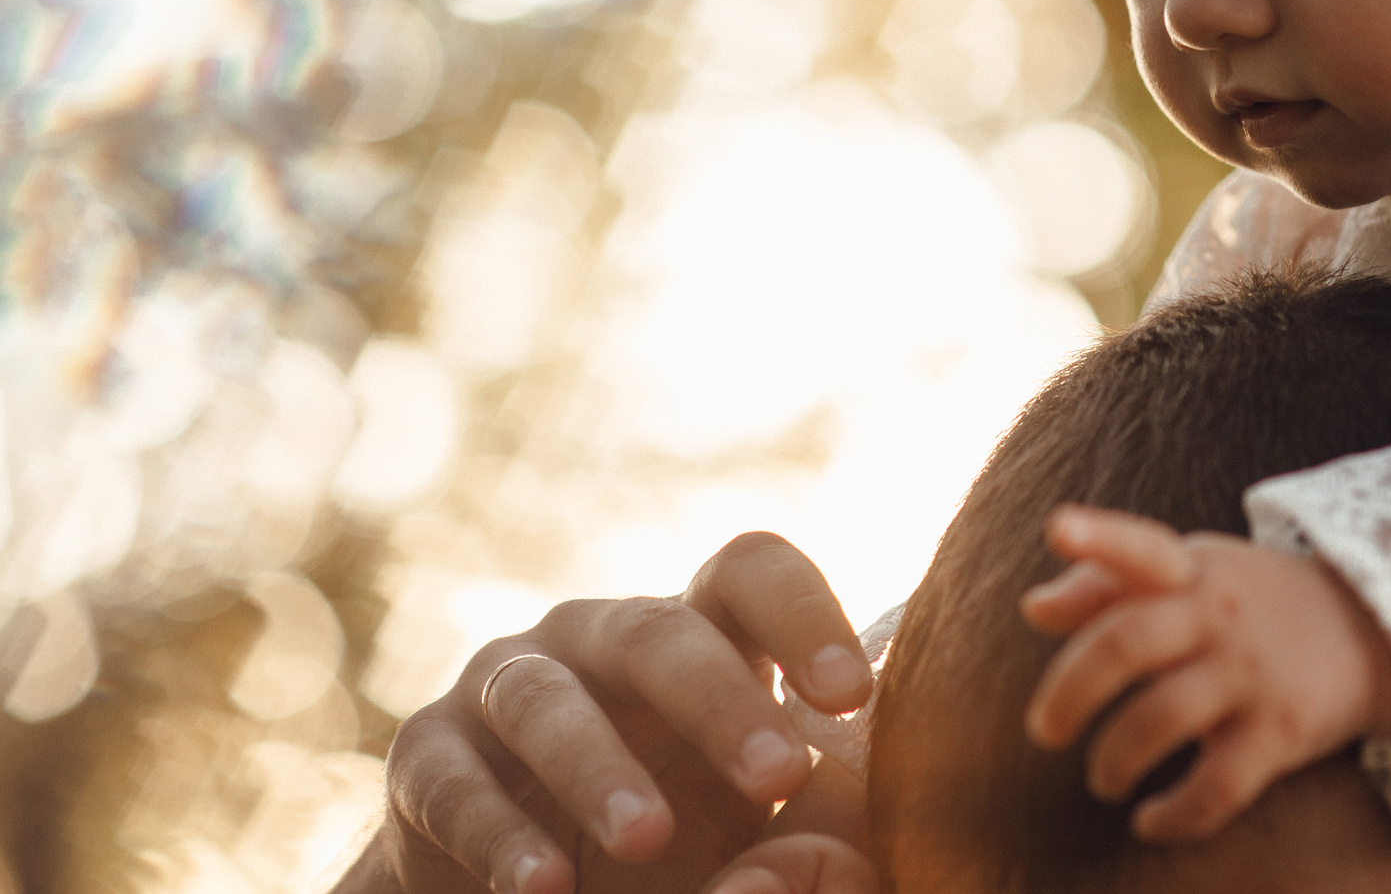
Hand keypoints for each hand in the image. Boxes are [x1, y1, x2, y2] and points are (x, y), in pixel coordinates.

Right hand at [348, 532, 879, 893]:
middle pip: (660, 631)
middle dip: (719, 701)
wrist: (529, 887)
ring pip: (549, 700)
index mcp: (695, 627)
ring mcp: (506, 685)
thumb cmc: (682, 838)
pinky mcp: (426, 757)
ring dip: (600, 769)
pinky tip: (544, 889)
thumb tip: (920, 806)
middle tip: (779, 775)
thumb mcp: (755, 811)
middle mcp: (598, 635)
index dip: (805, 615)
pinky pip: (456, 783)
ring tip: (651, 840)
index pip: (750, 572)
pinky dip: (500, 835)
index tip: (859, 695)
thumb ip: (823, 797)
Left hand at [1018, 505, 1390, 842]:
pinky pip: (1216, 786)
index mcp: (1194, 569)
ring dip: (1114, 758)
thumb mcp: (1194, 575)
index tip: (1058, 527)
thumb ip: (1111, 585)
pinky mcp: (1282, 731)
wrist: (1374, 634)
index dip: (1099, 539)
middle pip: (1128, 643)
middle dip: (1070, 692)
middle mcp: (1220, 614)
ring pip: (1161, 719)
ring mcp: (1252, 672)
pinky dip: (1174, 814)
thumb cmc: (1254, 604)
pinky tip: (1151, 821)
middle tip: (1044, 731)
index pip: (1141, 547)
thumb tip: (1032, 607)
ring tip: (1103, 778)